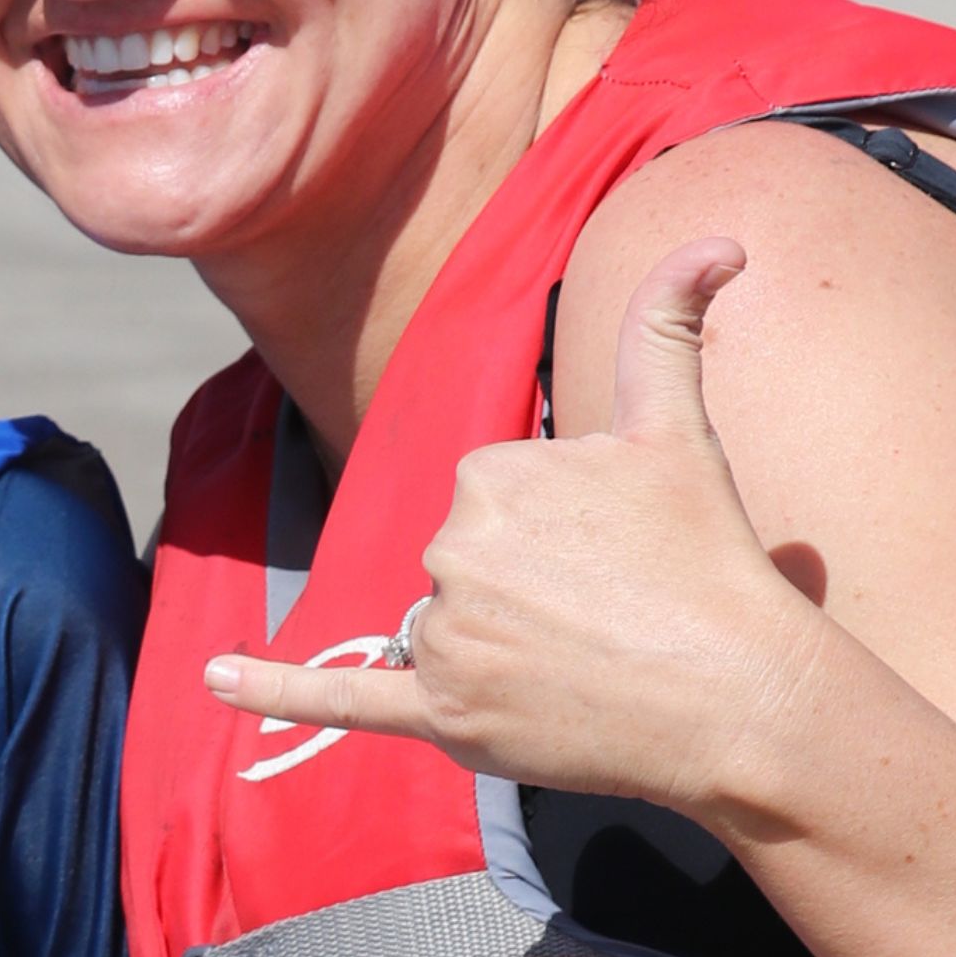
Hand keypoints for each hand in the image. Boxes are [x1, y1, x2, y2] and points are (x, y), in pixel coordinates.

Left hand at [202, 238, 828, 819]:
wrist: (740, 694)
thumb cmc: (710, 560)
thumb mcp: (679, 428)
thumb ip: (669, 325)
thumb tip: (720, 240)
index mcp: (488, 472)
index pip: (491, 500)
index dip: (555, 531)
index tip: (612, 553)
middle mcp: (451, 549)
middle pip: (462, 565)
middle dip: (525, 590)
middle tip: (607, 611)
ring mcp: (444, 636)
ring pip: (444, 630)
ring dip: (500, 647)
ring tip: (581, 662)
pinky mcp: (443, 716)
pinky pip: (341, 698)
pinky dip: (277, 692)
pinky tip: (215, 683)